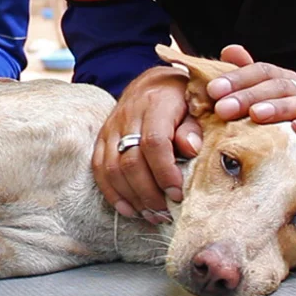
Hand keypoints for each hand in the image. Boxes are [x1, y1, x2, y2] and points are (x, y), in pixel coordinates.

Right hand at [92, 66, 203, 222]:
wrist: (155, 80)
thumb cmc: (183, 97)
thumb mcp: (196, 104)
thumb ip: (194, 127)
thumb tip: (191, 150)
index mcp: (155, 104)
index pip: (154, 143)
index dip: (165, 172)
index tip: (178, 193)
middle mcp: (129, 114)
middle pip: (131, 161)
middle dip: (149, 193)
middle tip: (166, 213)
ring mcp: (111, 126)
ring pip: (112, 168)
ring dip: (132, 197)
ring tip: (151, 215)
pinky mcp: (102, 137)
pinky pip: (99, 168)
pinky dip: (112, 193)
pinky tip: (129, 209)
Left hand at [207, 45, 295, 152]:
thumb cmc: (278, 123)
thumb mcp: (258, 100)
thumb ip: (243, 77)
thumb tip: (229, 50)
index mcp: (281, 79)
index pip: (259, 71)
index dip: (236, 79)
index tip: (213, 90)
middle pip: (276, 86)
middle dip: (248, 96)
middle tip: (223, 108)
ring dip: (278, 108)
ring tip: (257, 115)